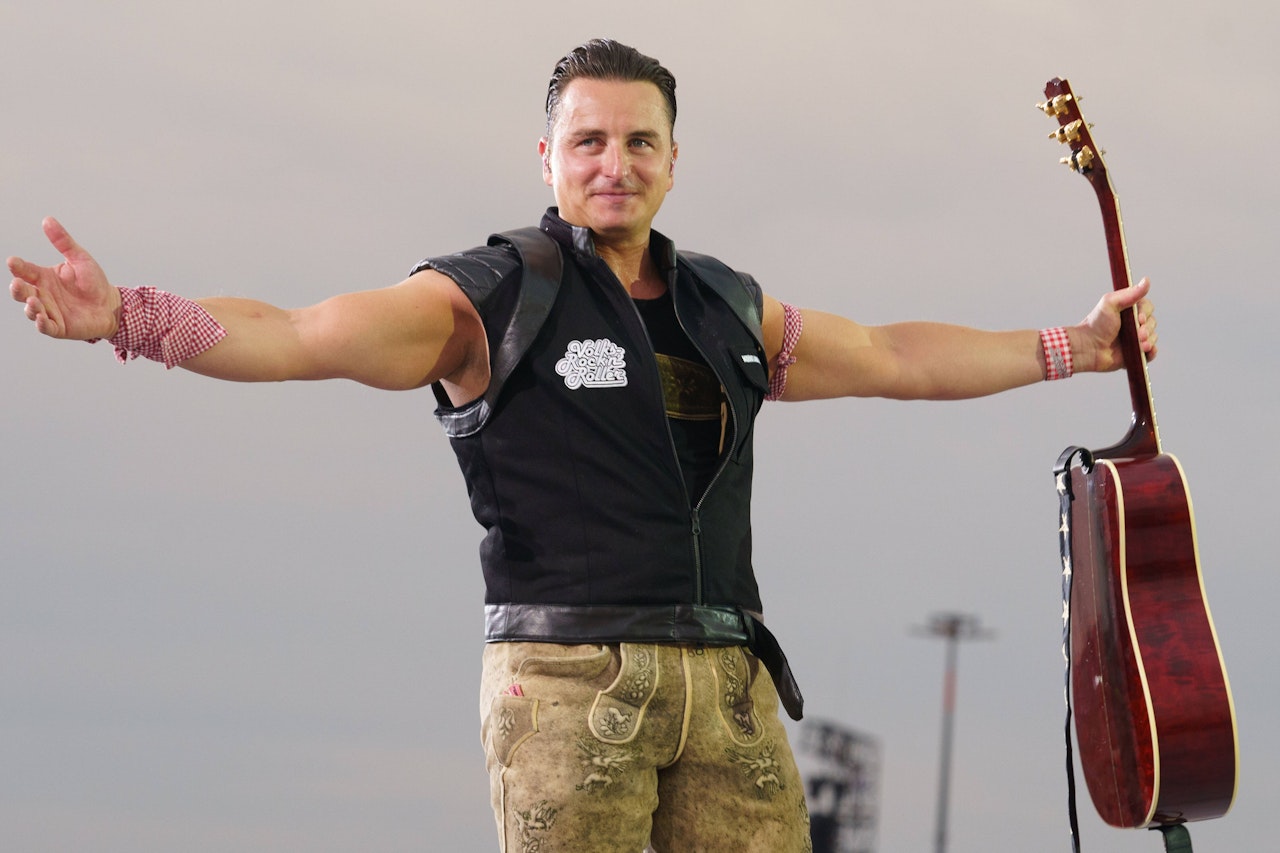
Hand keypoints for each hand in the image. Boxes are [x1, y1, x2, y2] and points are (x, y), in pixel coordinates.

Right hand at [8, 217, 120, 340]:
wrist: (111, 305)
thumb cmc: (93, 282)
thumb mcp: (80, 258)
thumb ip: (64, 242)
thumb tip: (47, 220)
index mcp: (43, 277)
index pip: (25, 270)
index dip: (18, 266)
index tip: (12, 261)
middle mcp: (42, 294)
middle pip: (22, 292)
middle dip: (17, 289)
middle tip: (18, 284)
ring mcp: (49, 311)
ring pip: (31, 310)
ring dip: (29, 306)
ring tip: (33, 300)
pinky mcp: (59, 327)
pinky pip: (46, 327)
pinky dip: (41, 324)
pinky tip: (41, 318)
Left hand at [1077, 277, 1157, 372]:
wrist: (1087, 348)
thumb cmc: (1096, 324)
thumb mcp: (1110, 304)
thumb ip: (1130, 293)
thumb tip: (1147, 280)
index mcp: (1129, 310)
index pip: (1148, 308)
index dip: (1146, 313)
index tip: (1139, 319)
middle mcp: (1133, 324)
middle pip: (1152, 323)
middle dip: (1147, 329)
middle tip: (1138, 335)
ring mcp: (1134, 339)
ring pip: (1153, 337)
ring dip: (1149, 341)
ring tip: (1139, 345)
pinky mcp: (1134, 353)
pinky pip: (1150, 353)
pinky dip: (1151, 352)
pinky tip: (1145, 351)